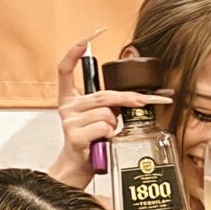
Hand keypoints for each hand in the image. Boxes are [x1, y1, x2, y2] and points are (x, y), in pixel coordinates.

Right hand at [52, 39, 169, 188]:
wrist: (78, 166)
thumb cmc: (91, 141)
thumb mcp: (97, 117)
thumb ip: (108, 103)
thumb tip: (138, 96)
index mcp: (69, 99)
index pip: (64, 71)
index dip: (72, 54)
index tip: (84, 42)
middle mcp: (67, 108)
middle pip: (103, 95)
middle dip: (128, 99)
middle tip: (146, 100)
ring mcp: (69, 121)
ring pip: (106, 113)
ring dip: (114, 124)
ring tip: (106, 135)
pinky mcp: (75, 136)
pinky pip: (104, 127)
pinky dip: (109, 135)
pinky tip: (102, 141)